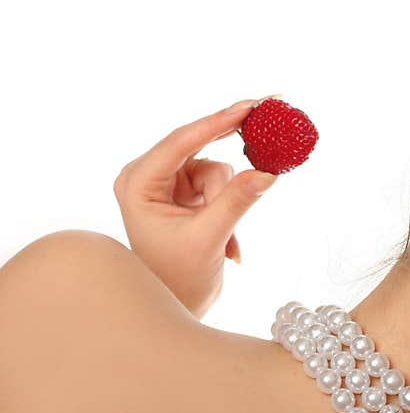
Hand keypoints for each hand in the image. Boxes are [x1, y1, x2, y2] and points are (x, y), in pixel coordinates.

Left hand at [113, 100, 276, 317]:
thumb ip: (237, 201)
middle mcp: (148, 177)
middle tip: (267, 110)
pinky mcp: (186, 194)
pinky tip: (227, 243)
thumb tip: (268, 172)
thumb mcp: (209, 238)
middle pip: (200, 148)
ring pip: (218, 169)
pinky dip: (230, 209)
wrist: (176, 306)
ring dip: (228, 201)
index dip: (216, 122)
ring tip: (224, 238)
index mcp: (138, 183)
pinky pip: (223, 184)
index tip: (249, 106)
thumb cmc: (177, 279)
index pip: (181, 142)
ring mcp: (168, 184)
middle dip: (230, 150)